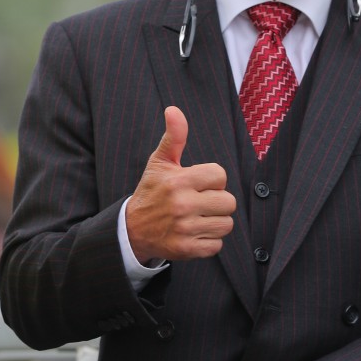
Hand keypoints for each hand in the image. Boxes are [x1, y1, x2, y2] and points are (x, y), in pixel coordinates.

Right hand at [125, 106, 234, 262]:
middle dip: (217, 201)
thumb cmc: (152, 191)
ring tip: (197, 217)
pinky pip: (217, 245)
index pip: (220, 176)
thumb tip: (174, 110)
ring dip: (215, 222)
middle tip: (199, 202)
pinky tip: (194, 233)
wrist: (131, 229)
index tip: (197, 184)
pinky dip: (208, 241)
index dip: (212, 180)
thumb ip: (173, 137)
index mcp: (178, 181)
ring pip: (226, 224)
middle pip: (228, 202)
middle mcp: (182, 205)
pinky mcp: (187, 250)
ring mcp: (185, 229)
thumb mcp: (159, 162)